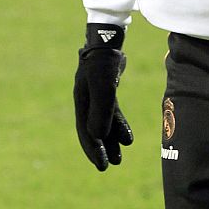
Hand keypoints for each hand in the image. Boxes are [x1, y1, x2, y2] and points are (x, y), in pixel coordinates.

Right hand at [74, 24, 133, 170]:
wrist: (109, 40)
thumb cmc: (104, 62)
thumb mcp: (104, 86)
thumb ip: (101, 110)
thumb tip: (97, 136)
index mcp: (81, 102)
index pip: (85, 132)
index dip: (93, 150)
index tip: (102, 166)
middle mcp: (86, 101)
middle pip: (92, 131)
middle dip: (100, 150)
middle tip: (108, 167)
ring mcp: (96, 96)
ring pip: (103, 124)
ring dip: (111, 141)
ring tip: (119, 159)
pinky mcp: (107, 90)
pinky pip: (112, 114)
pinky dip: (119, 126)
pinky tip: (128, 139)